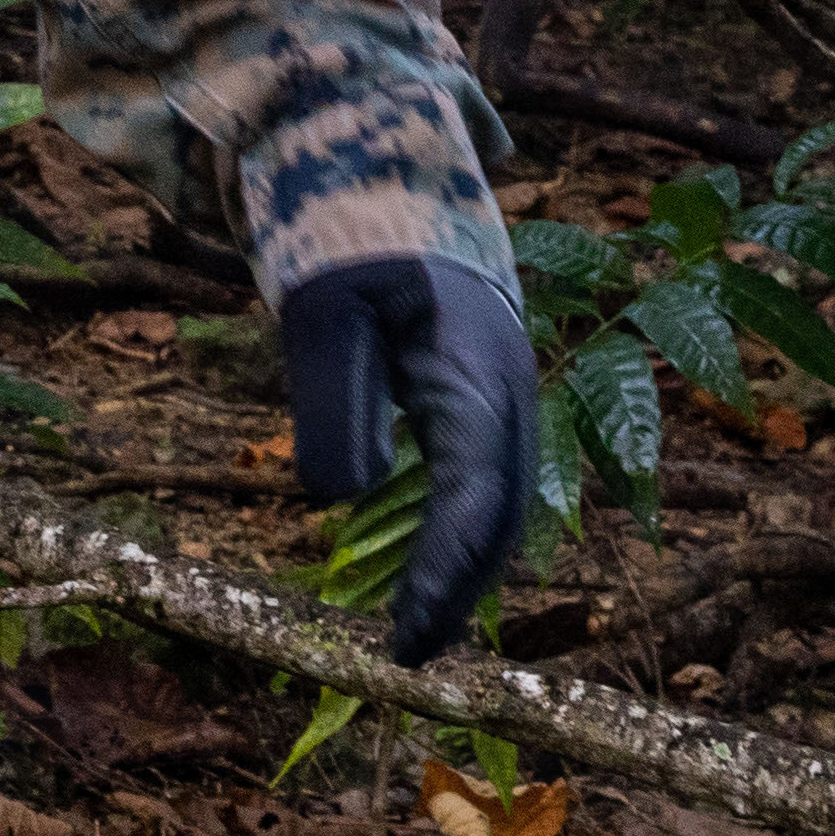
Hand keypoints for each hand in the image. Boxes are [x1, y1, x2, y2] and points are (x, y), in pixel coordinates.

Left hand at [275, 254, 536, 660]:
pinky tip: (429, 572)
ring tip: (416, 634)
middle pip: (503, 513)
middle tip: (406, 661)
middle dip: (461, 590)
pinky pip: (489, 480)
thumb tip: (345, 497)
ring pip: (504, 501)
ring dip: (467, 570)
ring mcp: (508, 392)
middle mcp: (511, 389)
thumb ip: (334, 403)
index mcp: (477, 371)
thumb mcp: (323, 313)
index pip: (474, 497)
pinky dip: (465, 535)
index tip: (405, 640)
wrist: (387, 174)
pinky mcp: (488, 395)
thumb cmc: (350, 240)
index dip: (444, 575)